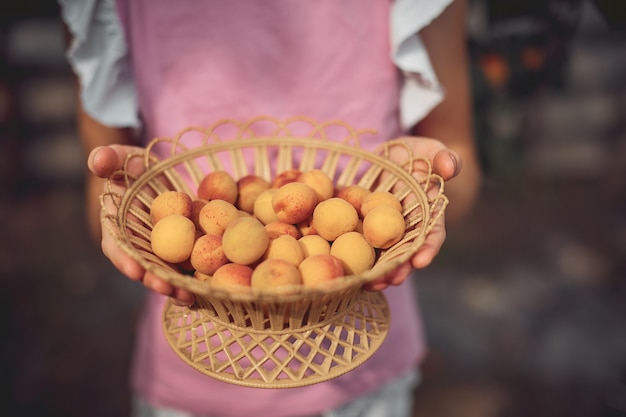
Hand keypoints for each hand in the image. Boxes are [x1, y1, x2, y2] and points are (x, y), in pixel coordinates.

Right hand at [89, 145, 195, 306]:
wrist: (154, 175)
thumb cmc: (133, 166)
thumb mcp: (122, 158)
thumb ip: (110, 159)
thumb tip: (98, 160)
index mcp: (116, 226)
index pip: (116, 246)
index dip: (124, 259)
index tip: (135, 271)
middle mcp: (135, 244)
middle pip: (142, 266)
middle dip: (154, 280)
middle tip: (167, 289)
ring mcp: (158, 249)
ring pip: (164, 272)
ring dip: (175, 286)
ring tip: (190, 297)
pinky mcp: (178, 248)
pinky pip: (185, 265)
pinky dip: (193, 277)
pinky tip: (207, 288)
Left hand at [364, 136, 460, 290]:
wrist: (395, 156)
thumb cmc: (419, 154)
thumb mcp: (432, 150)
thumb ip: (444, 158)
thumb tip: (450, 168)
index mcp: (428, 213)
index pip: (432, 234)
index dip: (428, 248)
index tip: (420, 261)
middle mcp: (408, 227)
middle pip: (405, 252)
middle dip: (399, 268)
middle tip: (391, 281)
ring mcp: (385, 229)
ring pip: (382, 254)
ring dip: (376, 271)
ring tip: (368, 284)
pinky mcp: (365, 225)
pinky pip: (358, 241)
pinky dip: (352, 255)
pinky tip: (345, 269)